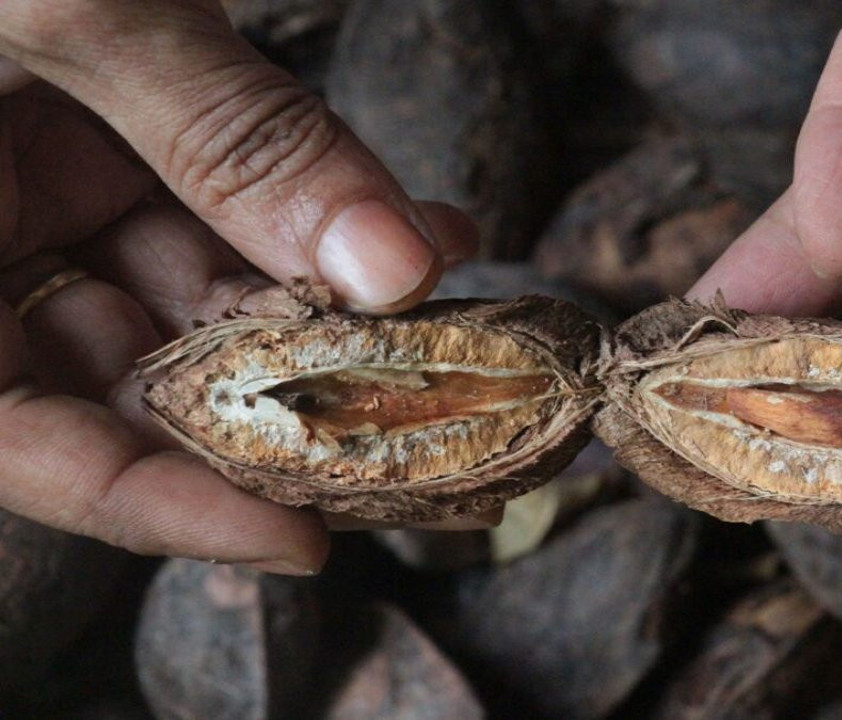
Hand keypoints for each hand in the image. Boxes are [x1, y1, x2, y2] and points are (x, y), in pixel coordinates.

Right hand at [0, 1, 478, 572]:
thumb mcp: (62, 4)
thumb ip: (224, 132)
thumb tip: (391, 266)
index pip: (29, 447)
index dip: (160, 508)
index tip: (305, 539)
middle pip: (137, 377)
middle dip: (292, 397)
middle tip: (426, 421)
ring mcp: (39, 187)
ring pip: (202, 290)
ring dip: (332, 303)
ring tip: (450, 310)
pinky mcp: (102, 129)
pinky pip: (221, 200)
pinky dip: (316, 215)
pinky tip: (415, 226)